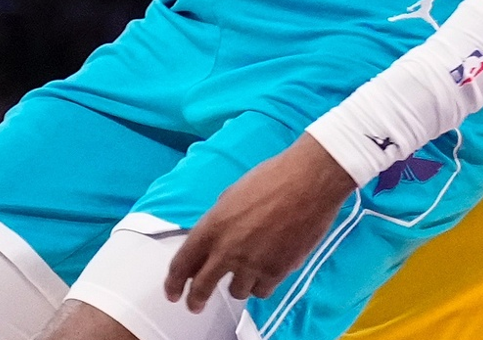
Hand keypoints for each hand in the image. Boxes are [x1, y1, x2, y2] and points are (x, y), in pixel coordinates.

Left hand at [164, 136, 356, 311]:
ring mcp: (253, 264)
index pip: (182, 264)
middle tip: (195, 304)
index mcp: (212, 226)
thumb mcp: (233, 195)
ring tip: (248, 271)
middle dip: (196, 299)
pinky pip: (262, 290)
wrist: (310, 181)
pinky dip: (262, 284)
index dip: (173, 282)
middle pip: (202, 287)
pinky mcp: (277, 272)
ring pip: (236, 291)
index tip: (172, 292)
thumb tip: (214, 241)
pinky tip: (267, 271)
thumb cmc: (273, 178)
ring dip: (239, 284)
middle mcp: (228, 250)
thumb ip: (218, 223)